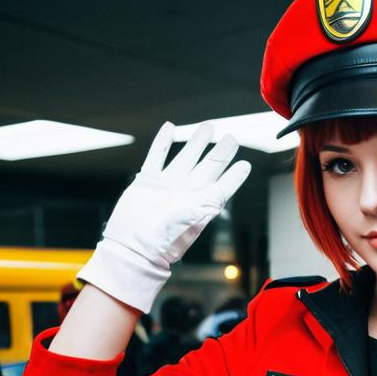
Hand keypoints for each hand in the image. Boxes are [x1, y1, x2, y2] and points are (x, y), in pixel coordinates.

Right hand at [78, 122, 250, 312]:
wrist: (131, 248)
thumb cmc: (159, 243)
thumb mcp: (185, 225)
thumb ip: (201, 208)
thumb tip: (218, 196)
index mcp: (200, 204)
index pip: (223, 186)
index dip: (235, 175)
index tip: (246, 164)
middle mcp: (186, 192)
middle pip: (209, 166)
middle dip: (221, 152)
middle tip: (232, 138)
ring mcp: (167, 185)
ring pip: (186, 156)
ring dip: (197, 142)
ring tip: (208, 127)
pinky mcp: (147, 181)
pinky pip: (157, 156)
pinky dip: (163, 142)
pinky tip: (170, 128)